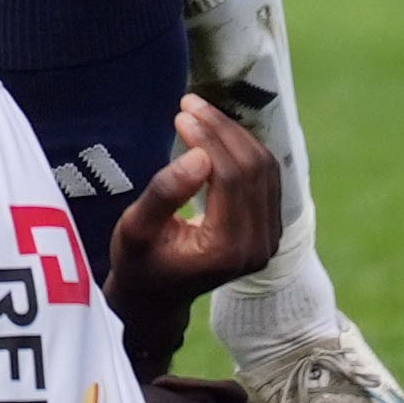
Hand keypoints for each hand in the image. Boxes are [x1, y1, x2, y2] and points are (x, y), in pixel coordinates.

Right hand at [104, 96, 279, 370]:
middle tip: (189, 104)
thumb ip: (165, 193)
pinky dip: (244, 149)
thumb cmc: (138, 263)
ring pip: (265, 168)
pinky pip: (266, 177)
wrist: (156, 298)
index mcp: (226, 250)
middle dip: (222, 129)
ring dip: (234, 134)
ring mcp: (268, 240)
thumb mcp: (135, 229)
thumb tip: (199, 155)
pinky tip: (217, 133)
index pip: (230, 177)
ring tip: (199, 112)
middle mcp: (257, 247)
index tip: (180, 114)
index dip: (209, 138)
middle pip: (253, 168)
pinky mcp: (268, 229)